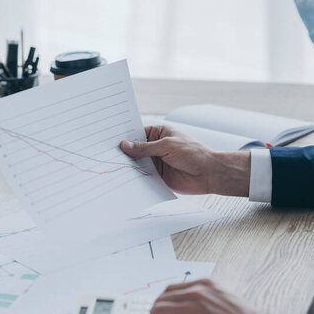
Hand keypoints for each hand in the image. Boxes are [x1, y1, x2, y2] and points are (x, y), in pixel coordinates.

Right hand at [120, 125, 250, 195]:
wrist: (209, 174)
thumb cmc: (193, 153)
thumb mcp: (167, 146)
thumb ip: (145, 148)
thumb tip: (124, 145)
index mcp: (158, 134)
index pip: (136, 133)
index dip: (124, 136)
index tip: (107, 139)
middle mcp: (155, 148)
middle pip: (134, 150)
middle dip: (122, 153)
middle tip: (104, 154)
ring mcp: (155, 163)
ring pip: (136, 164)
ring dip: (127, 167)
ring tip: (109, 167)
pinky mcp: (157, 177)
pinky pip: (142, 178)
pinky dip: (134, 179)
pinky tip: (122, 180)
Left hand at [150, 279, 294, 313]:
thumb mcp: (224, 297)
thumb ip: (205, 297)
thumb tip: (186, 305)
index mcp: (204, 284)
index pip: (170, 288)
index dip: (167, 303)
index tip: (168, 312)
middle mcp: (196, 293)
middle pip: (160, 300)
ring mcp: (191, 310)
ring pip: (157, 313)